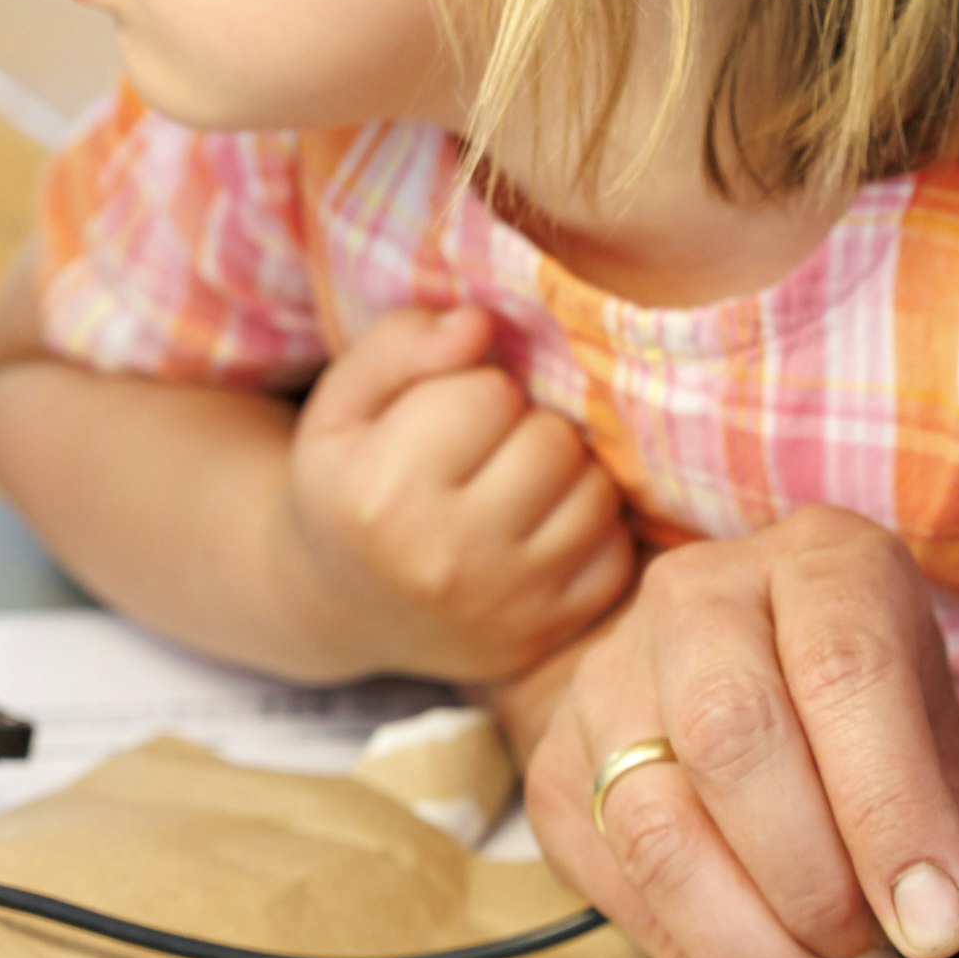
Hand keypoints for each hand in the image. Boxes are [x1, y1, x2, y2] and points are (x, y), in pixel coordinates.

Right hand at [282, 305, 633, 680]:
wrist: (347, 608)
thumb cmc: (349, 485)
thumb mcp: (341, 405)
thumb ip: (398, 345)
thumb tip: (481, 323)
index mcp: (382, 492)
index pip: (491, 394)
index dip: (478, 388)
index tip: (452, 414)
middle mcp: (446, 558)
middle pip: (552, 441)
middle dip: (526, 429)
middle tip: (489, 451)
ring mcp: (505, 605)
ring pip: (596, 493)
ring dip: (566, 476)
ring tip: (517, 486)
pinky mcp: (548, 634)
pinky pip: (617, 553)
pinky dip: (590, 532)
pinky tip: (541, 532)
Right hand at [520, 509, 958, 957]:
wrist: (740, 676)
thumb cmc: (864, 715)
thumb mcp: (935, 739)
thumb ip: (956, 824)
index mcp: (818, 566)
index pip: (844, 671)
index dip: (892, 809)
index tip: (940, 925)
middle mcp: (698, 601)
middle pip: (732, 738)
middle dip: (814, 884)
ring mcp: (607, 683)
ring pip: (658, 830)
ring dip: (756, 957)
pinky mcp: (555, 775)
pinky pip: (624, 898)